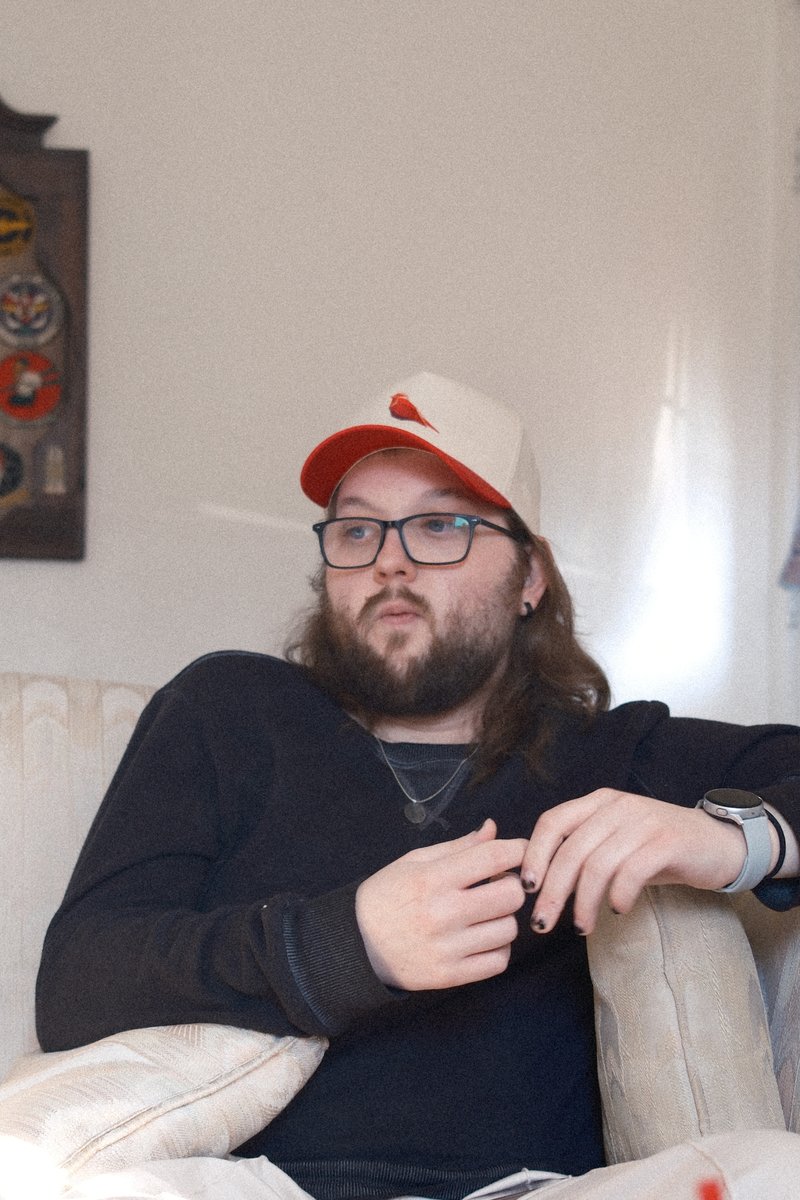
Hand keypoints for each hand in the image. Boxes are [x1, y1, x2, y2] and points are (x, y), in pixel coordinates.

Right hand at [355, 819, 527, 989]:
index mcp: (431, 879)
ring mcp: (447, 948)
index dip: (517, 849)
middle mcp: (442, 913)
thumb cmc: (387, 896)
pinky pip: (499, 961)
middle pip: (511, 895)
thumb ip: (458, 847)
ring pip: (509, 929)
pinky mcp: (450, 976)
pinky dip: (499, 948)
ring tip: (486, 914)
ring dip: (504, 918)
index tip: (521, 850)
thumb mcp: (414, 862)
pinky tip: (483, 938)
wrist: (357, 945)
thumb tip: (493, 829)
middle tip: (497, 885)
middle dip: (512, 885)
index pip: (492, 858)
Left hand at [520, 789, 749, 935]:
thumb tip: (541, 884)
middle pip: (572, 850)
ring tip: (581, 928)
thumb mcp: (616, 842)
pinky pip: (632, 871)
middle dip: (553, 891)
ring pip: (598, 864)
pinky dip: (618, 894)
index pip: (553, 822)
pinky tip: (617, 910)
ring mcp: (644, 821)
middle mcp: (618, 806)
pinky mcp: (669, 842)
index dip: (535, 855)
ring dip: (584, 902)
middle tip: (542, 924)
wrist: (719, 844)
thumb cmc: (658, 849)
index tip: (527, 889)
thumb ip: (584, 852)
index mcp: (598, 802)